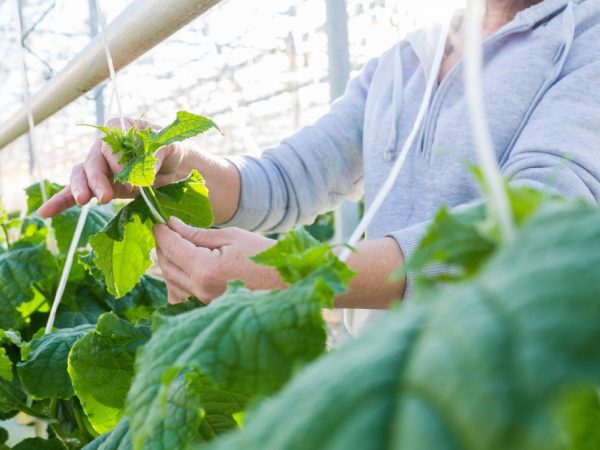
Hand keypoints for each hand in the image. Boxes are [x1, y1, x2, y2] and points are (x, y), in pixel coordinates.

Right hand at [38, 117, 185, 217]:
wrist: (179, 167)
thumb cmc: (173, 150)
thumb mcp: (171, 146)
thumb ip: (156, 154)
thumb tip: (142, 174)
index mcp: (120, 129)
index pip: (109, 144)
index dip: (118, 162)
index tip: (135, 179)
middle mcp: (105, 146)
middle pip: (92, 160)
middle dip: (96, 179)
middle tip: (106, 196)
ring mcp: (100, 167)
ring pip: (82, 175)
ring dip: (79, 188)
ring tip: (83, 201)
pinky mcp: (100, 186)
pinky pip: (77, 191)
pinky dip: (61, 201)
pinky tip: (45, 211)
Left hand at [153, 217, 283, 303]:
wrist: (286, 284)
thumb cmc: (264, 256)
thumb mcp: (232, 237)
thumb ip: (198, 234)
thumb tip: (173, 224)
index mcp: (205, 269)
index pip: (171, 247)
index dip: (162, 232)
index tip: (159, 221)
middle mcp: (200, 289)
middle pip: (166, 264)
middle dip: (163, 245)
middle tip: (167, 230)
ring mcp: (203, 302)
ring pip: (170, 280)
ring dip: (168, 261)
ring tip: (176, 245)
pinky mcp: (206, 308)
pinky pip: (180, 293)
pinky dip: (176, 279)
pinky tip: (185, 267)